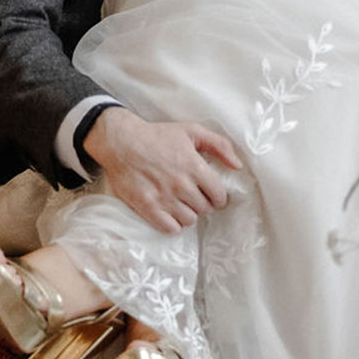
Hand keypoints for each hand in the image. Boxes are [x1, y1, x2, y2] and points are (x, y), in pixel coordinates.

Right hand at [83, 106, 241, 233]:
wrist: (121, 141)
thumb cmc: (157, 135)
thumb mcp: (192, 130)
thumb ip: (220, 145)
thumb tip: (237, 166)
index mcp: (195, 167)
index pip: (219, 196)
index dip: (218, 196)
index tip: (211, 193)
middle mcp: (181, 185)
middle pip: (205, 209)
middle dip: (202, 203)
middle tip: (193, 195)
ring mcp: (164, 198)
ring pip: (189, 220)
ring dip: (188, 213)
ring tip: (180, 202)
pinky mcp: (147, 207)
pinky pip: (170, 228)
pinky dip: (172, 224)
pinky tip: (169, 212)